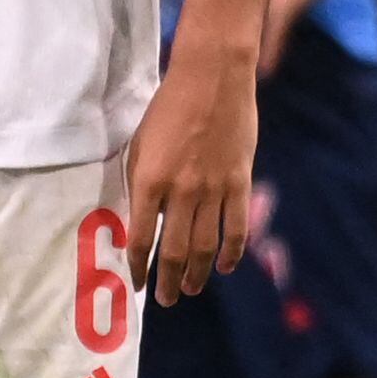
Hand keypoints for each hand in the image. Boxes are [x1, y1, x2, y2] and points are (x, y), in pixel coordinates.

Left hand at [125, 46, 257, 299]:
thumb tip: (139, 221)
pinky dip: (231, 252)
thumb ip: (140, 184)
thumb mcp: (140, 145)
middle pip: (174, 250)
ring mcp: (213, 188)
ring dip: (196, 273)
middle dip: (168, 280)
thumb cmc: (168, 108)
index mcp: (149, 180)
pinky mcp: (239, 181)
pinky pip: (236, 227)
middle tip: (166, 299)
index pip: (141, 237)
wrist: (212, 78)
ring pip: (204, 246)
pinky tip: (223, 266)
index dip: (138, 266)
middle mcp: (181, 191)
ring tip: (189, 289)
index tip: (137, 284)